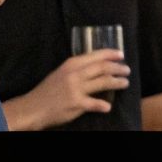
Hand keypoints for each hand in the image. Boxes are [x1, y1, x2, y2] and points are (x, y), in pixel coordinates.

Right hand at [3, 50, 128, 130]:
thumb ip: (78, 69)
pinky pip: (95, 103)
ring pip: (103, 82)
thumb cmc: (49, 90)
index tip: (121, 55)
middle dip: (118, 68)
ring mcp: (76, 88)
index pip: (96, 55)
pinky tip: (108, 107)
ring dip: (117, 82)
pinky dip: (103, 105)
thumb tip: (98, 66)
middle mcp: (75, 73)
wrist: (34, 107)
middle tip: (127, 70)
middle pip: (103, 67)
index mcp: (72, 64)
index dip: (111, 54)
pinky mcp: (76, 103)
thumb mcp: (62, 72)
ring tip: (125, 83)